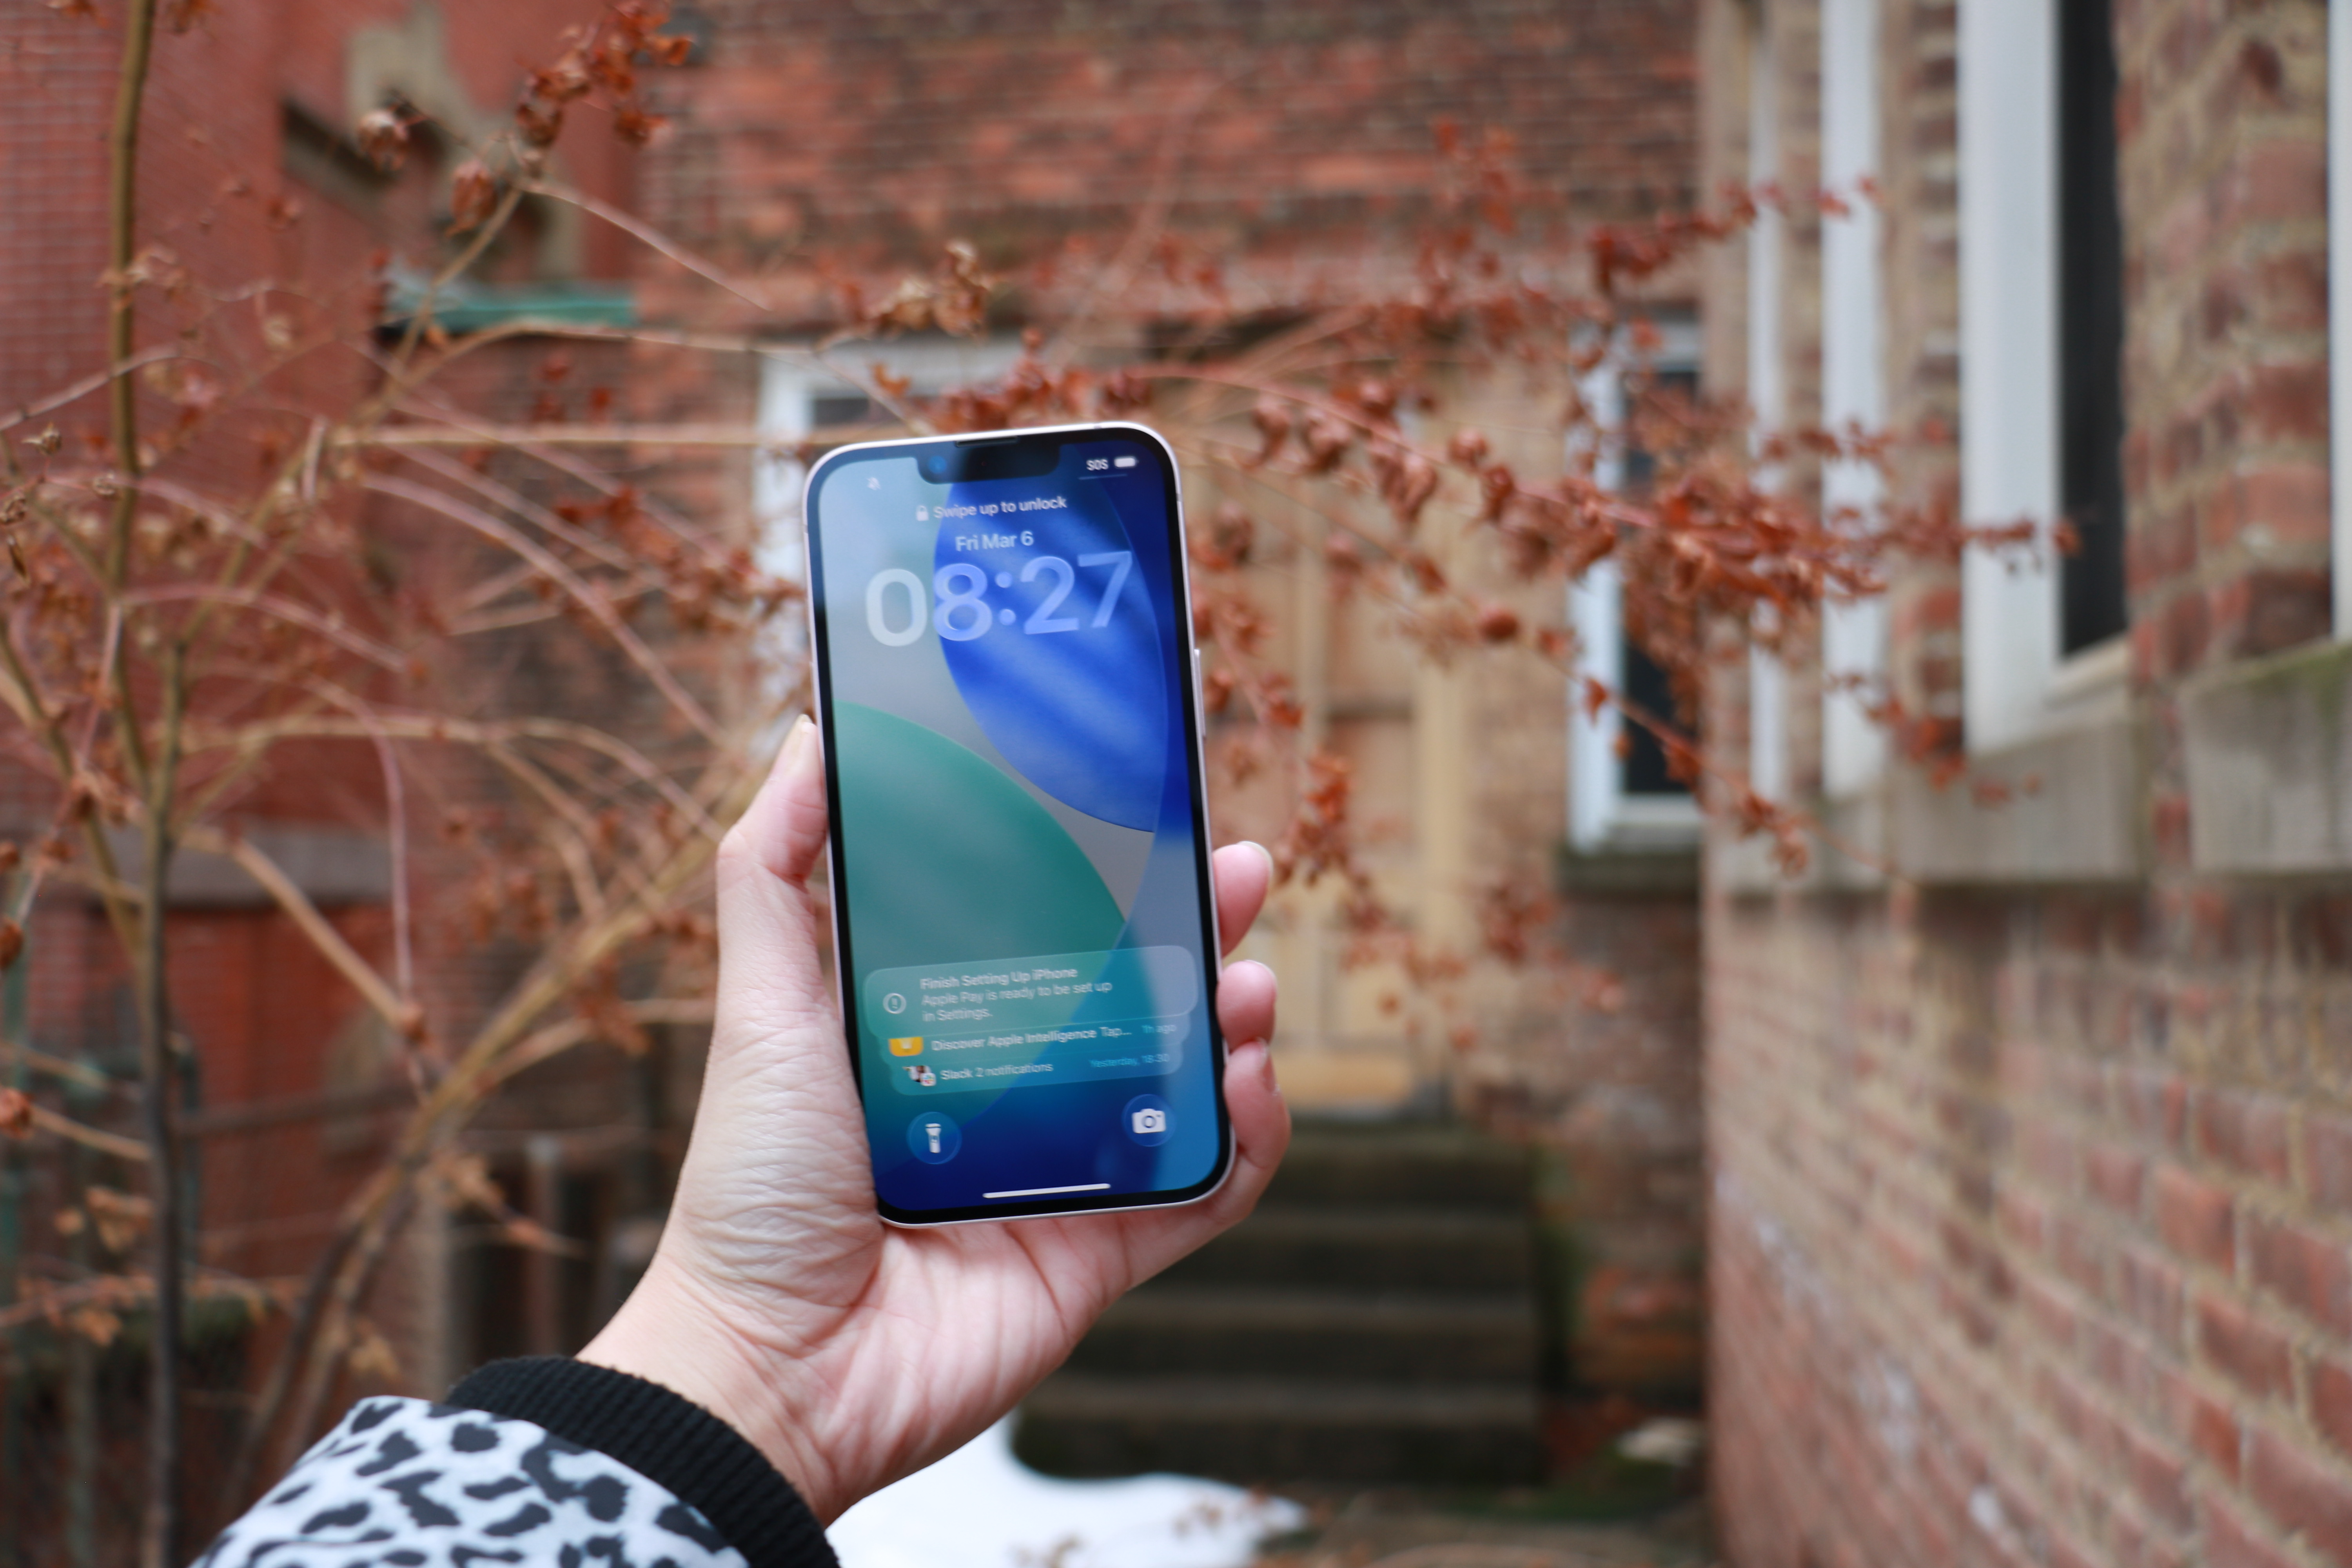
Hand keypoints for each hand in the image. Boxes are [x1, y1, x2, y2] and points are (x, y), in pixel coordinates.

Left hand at [580, 716, 1287, 1521]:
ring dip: (1234, 1021)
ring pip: (1185, 1081)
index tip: (1144, 809)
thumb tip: (806, 738)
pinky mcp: (1102, 1253)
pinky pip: (1205, 1190)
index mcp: (942, 1026)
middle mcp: (1013, 1092)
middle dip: (1196, 925)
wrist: (771, 1363)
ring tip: (1247, 984)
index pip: (1046, 928)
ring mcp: (1064, 1173)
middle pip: (1133, 991)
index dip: (1104, 870)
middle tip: (1237, 870)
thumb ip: (775, 874)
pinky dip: (1248, 1139)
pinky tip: (1250, 1083)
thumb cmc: (753, 1187)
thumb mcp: (760, 1007)